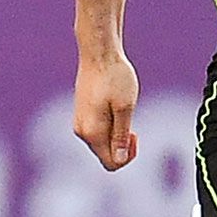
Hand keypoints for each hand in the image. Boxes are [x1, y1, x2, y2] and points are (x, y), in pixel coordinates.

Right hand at [73, 49, 139, 170]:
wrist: (98, 54)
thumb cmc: (115, 77)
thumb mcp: (125, 107)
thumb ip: (121, 136)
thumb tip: (120, 160)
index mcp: (92, 132)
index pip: (112, 163)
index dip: (129, 156)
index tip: (135, 133)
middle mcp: (82, 131)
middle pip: (106, 155)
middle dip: (122, 145)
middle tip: (131, 121)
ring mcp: (80, 122)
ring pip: (102, 143)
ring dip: (117, 134)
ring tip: (122, 110)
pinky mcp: (82, 114)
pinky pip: (98, 131)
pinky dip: (110, 126)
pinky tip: (114, 106)